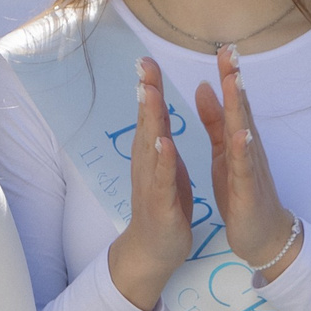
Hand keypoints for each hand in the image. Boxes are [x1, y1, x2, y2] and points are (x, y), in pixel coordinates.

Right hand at [104, 56, 194, 310]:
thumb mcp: (167, 168)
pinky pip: (161, 178)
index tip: (148, 60)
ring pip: (150, 145)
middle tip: (144, 64)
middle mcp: (146, 164)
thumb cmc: (163, 208)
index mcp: (153, 155)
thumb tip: (158, 113)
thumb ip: (162, 140)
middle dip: (146, 93)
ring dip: (149, 119)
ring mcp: (150, 183)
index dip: (150, 87)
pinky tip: (163, 141)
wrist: (154, 251)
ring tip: (150, 93)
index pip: (152, 115)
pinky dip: (162, 159)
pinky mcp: (159, 203)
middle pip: (146, 122)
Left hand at [195, 44, 301, 281]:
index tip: (222, 46)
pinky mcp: (247, 190)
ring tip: (234, 81)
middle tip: (230, 51)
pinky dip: (243, 150)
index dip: (228, 74)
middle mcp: (247, 148)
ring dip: (238, 107)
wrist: (261, 235)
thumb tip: (207, 87)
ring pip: (244, 132)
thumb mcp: (223, 152)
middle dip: (235, 80)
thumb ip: (215, 121)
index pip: (232, 101)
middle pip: (240, 109)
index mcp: (237, 139)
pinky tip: (241, 133)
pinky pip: (244, 168)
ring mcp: (250, 168)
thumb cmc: (241, 192)